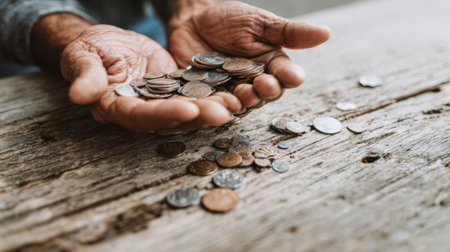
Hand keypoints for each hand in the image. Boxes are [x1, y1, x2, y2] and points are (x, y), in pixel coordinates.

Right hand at [61, 25, 241, 133]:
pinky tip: (235, 92)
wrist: (109, 44)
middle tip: (223, 112)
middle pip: (172, 119)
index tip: (187, 108)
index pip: (142, 116)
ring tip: (236, 103)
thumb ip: (85, 76)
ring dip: (212, 109)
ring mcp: (161, 104)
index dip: (164, 114)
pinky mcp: (176, 92)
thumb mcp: (82, 57)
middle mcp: (142, 113)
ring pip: (189, 111)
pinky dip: (214, 95)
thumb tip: (79, 95)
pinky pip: (197, 96)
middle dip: (198, 116)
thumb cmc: (90, 49)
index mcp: (117, 109)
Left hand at [168, 1, 329, 111]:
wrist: (193, 19)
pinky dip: (213, 105)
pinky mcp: (205, 96)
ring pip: (238, 104)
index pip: (283, 76)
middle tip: (262, 86)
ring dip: (240, 103)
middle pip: (263, 95)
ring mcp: (228, 91)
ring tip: (238, 98)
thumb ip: (289, 32)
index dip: (287, 77)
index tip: (292, 76)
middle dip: (264, 92)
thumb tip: (326, 32)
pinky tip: (213, 103)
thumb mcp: (261, 23)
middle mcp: (252, 84)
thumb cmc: (230, 20)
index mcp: (270, 67)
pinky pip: (211, 104)